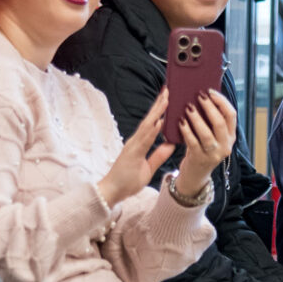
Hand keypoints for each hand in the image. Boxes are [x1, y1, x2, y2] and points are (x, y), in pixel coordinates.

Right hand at [98, 90, 173, 208]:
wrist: (111, 193)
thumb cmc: (127, 181)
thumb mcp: (148, 168)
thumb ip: (159, 155)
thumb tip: (171, 144)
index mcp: (140, 143)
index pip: (153, 123)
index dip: (161, 110)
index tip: (169, 97)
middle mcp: (136, 141)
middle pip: (150, 119)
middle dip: (160, 104)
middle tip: (169, 88)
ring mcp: (133, 146)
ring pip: (147, 125)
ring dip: (158, 111)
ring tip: (167, 98)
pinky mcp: (131, 153)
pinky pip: (144, 140)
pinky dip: (152, 129)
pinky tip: (160, 121)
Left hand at [173, 90, 237, 198]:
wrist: (196, 173)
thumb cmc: (203, 147)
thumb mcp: (213, 136)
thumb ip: (212, 120)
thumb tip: (203, 96)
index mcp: (231, 136)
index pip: (231, 115)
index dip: (221, 101)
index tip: (210, 91)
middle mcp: (225, 145)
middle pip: (220, 122)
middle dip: (209, 107)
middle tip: (198, 96)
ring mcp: (213, 154)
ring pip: (206, 133)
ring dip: (197, 118)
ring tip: (188, 107)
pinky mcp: (200, 159)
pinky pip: (193, 142)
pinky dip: (186, 130)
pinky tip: (180, 122)